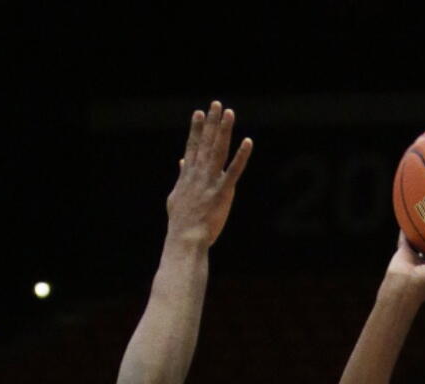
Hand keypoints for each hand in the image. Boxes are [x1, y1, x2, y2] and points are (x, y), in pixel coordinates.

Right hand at [166, 100, 252, 245]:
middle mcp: (198, 174)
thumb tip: (181, 162)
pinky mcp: (223, 192)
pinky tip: (247, 142)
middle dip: (211, 123)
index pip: (192, 146)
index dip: (196, 129)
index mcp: (188, 175)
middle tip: (216, 104)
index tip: (199, 113)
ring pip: (218, 151)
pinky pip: (234, 170)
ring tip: (228, 113)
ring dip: (223, 131)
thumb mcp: (176, 196)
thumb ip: (181, 177)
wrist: (186, 238)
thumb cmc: (181, 222)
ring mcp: (210, 181)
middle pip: (206, 143)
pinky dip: (241, 156)